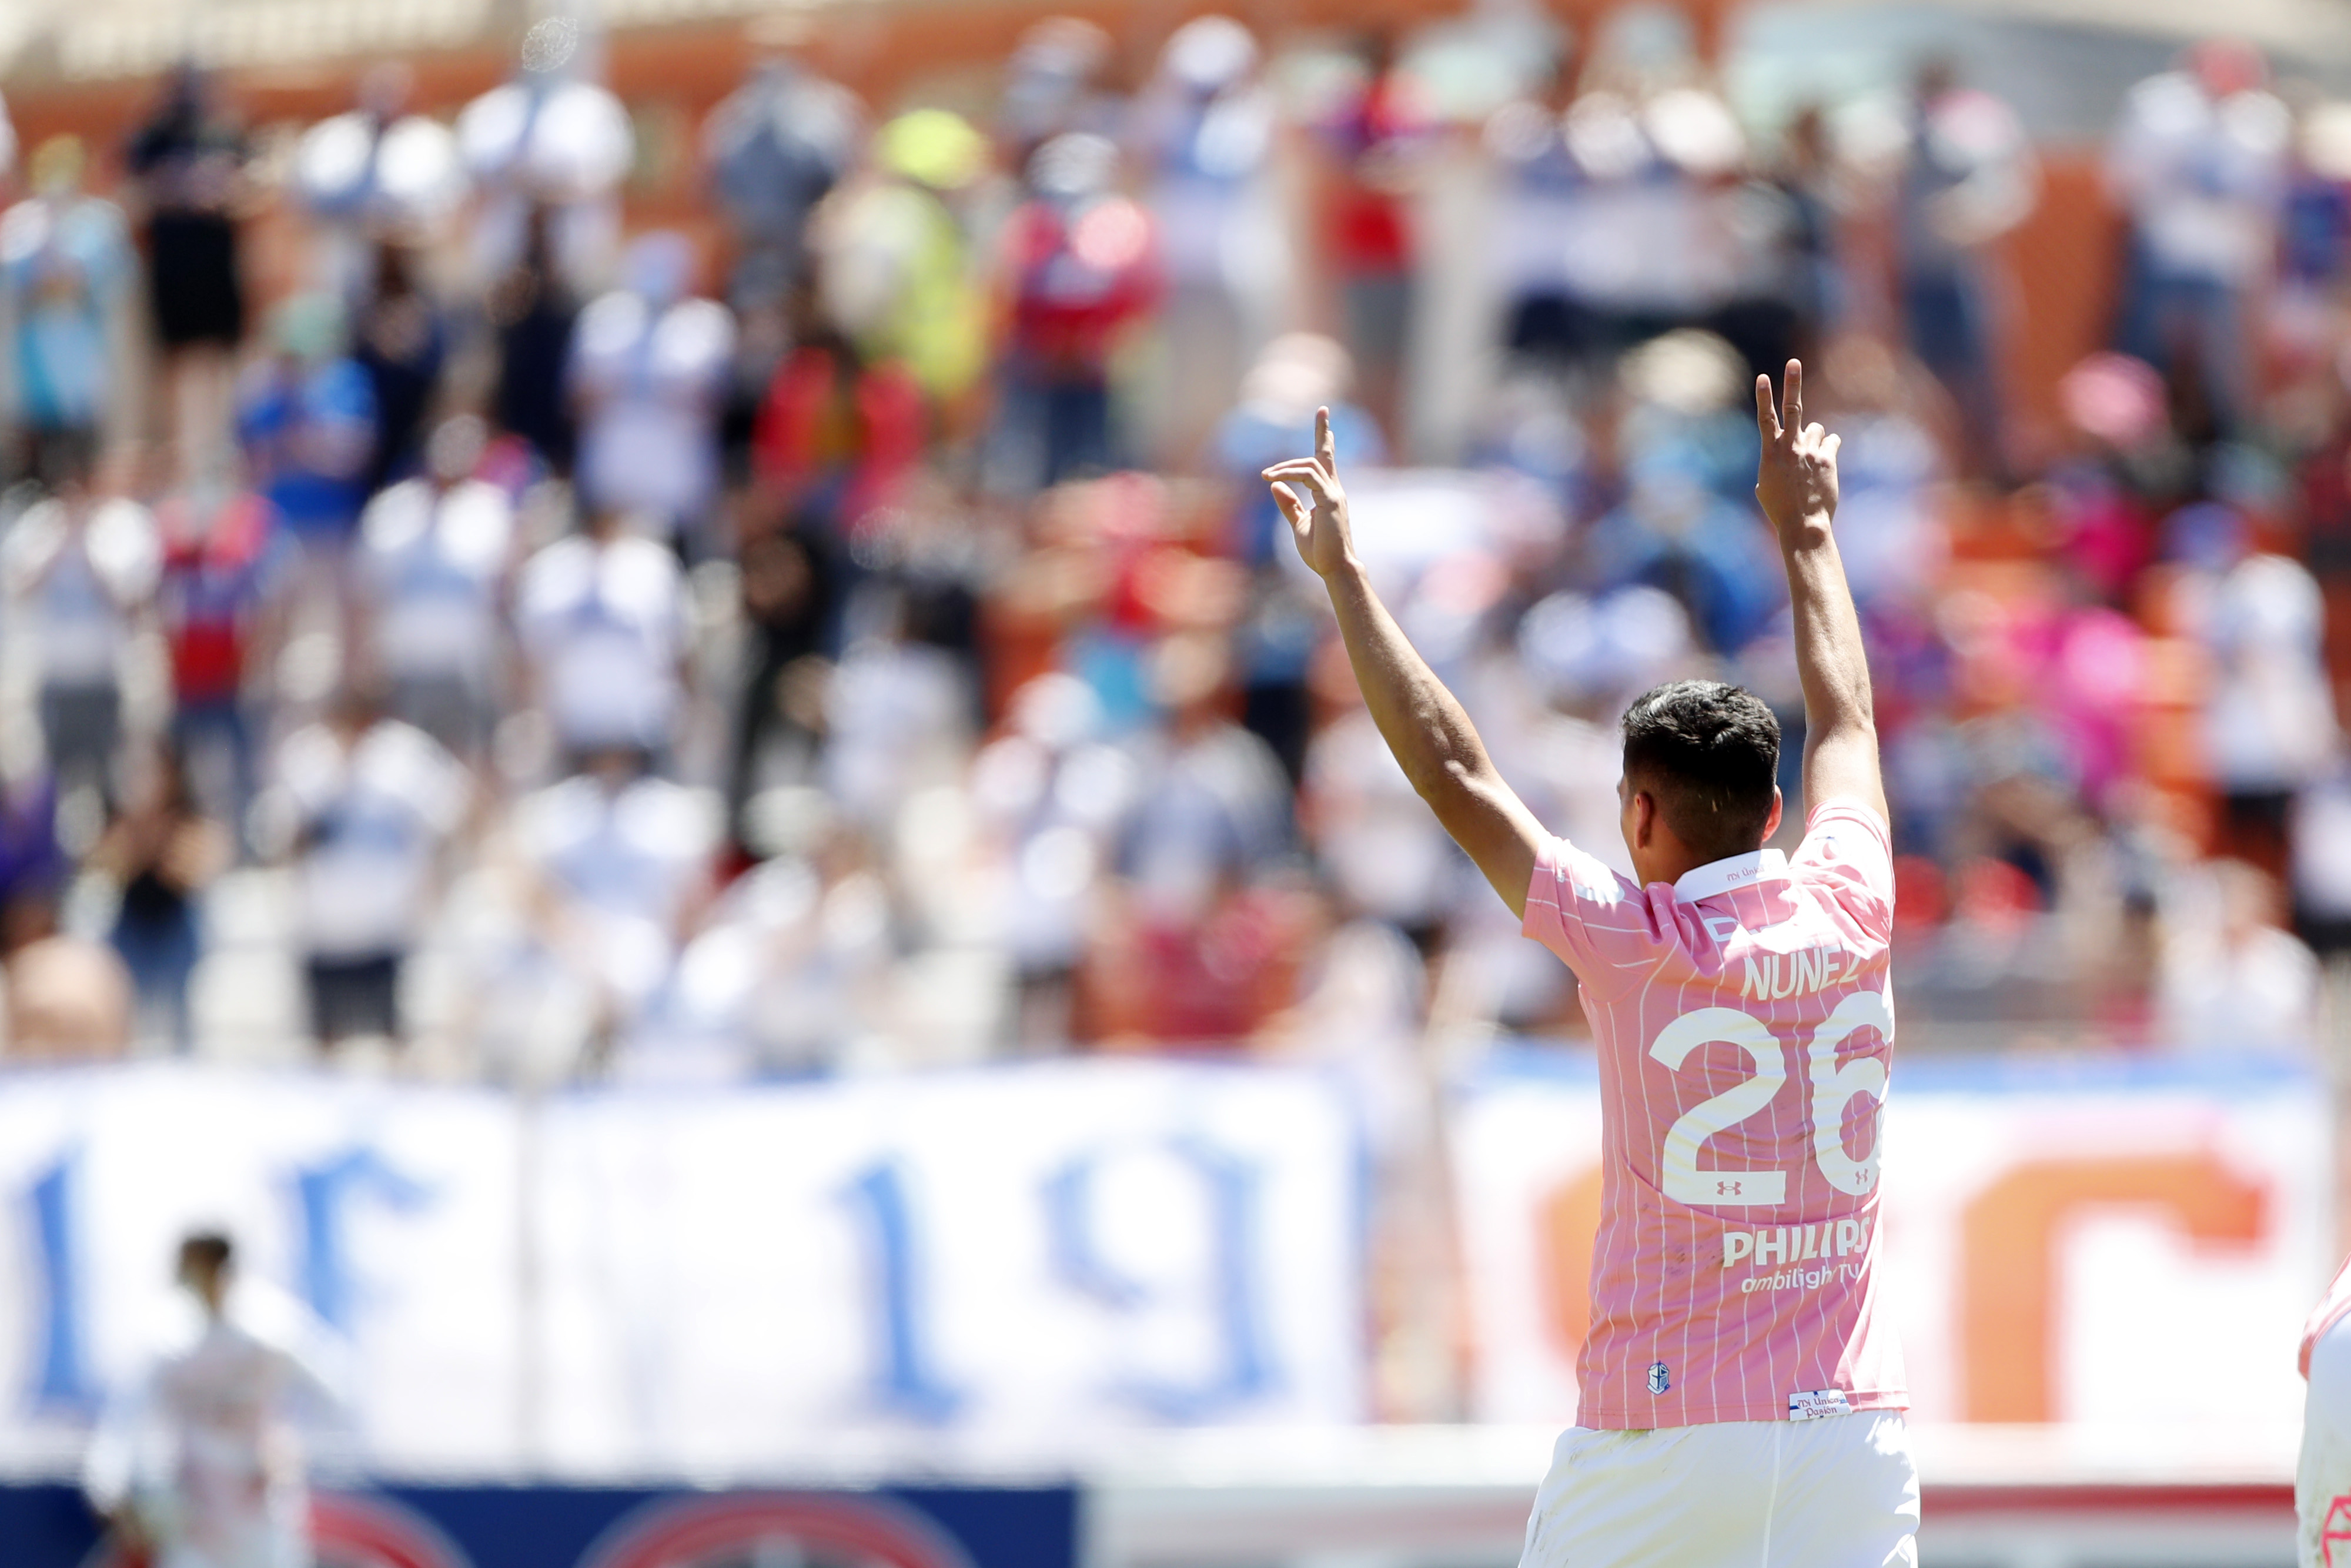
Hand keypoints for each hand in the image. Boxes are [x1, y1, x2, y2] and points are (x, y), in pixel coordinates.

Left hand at [1263, 407, 1354, 579]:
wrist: (1334, 568)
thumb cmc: (1319, 551)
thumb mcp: (1298, 524)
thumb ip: (1289, 504)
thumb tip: (1276, 485)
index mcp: (1328, 494)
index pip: (1324, 464)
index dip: (1324, 443)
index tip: (1326, 425)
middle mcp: (1334, 490)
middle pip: (1327, 454)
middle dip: (1323, 432)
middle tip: (1323, 410)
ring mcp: (1334, 494)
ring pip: (1312, 464)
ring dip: (1286, 465)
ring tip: (1265, 474)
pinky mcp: (1330, 501)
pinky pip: (1310, 476)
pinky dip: (1291, 474)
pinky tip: (1274, 479)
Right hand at [1754, 359, 1840, 540]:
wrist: (1803, 524)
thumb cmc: (1779, 510)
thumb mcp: (1765, 489)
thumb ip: (1768, 471)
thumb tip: (1770, 472)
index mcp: (1770, 452)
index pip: (1765, 418)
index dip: (1763, 396)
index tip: (1762, 376)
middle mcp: (1791, 446)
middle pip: (1792, 407)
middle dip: (1791, 383)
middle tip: (1793, 363)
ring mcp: (1811, 451)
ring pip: (1817, 427)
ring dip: (1815, 435)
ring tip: (1812, 453)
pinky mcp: (1828, 459)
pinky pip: (1832, 441)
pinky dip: (1829, 445)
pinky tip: (1826, 458)